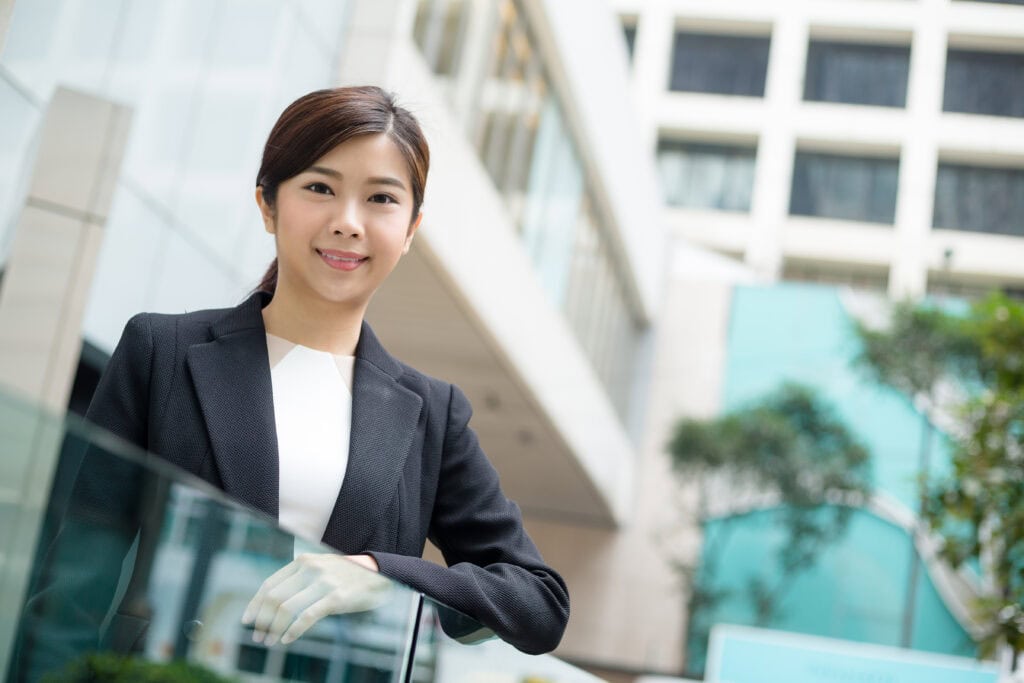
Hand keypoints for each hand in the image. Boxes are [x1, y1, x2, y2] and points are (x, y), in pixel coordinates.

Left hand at [241, 553, 389, 645]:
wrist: (379, 573)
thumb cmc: (346, 575)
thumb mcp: (321, 568)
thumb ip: (299, 578)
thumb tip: (272, 603)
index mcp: (303, 561)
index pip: (270, 584)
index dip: (255, 604)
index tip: (247, 620)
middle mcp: (311, 568)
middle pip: (274, 597)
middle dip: (262, 620)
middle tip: (257, 637)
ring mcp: (324, 582)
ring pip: (287, 608)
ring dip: (274, 628)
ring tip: (269, 641)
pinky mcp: (336, 597)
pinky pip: (308, 617)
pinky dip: (294, 631)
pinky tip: (288, 640)